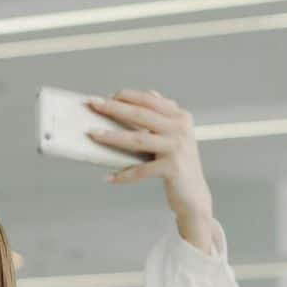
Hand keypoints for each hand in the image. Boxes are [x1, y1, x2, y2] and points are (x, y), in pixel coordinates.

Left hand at [87, 90, 215, 251]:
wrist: (193, 194)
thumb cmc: (178, 163)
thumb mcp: (175, 134)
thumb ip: (164, 115)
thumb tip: (149, 93)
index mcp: (180, 116)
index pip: (150, 100)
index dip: (127, 96)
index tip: (106, 96)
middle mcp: (180, 129)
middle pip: (141, 114)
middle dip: (114, 108)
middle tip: (93, 104)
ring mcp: (177, 148)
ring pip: (137, 139)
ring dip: (112, 136)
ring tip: (93, 134)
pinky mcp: (172, 168)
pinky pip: (141, 170)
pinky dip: (124, 175)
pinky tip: (109, 178)